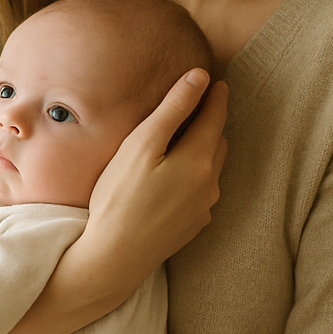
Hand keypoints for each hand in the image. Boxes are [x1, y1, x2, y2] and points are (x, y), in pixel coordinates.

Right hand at [86, 69, 227, 285]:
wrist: (114, 257)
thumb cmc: (120, 197)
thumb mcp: (142, 145)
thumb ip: (173, 109)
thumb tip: (200, 76)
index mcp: (199, 160)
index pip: (215, 118)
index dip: (216, 97)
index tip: (217, 81)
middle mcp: (209, 184)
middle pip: (218, 142)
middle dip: (212, 122)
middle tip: (202, 104)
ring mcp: (202, 208)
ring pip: (212, 168)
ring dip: (206, 149)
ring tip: (188, 136)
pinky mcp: (192, 226)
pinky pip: (202, 191)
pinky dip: (196, 175)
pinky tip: (176, 176)